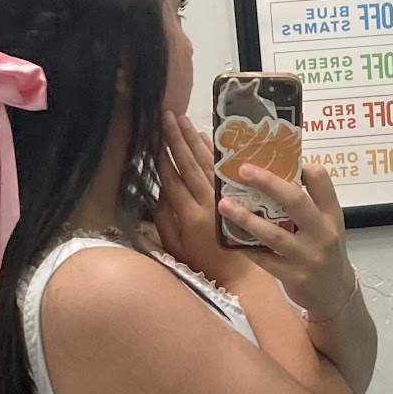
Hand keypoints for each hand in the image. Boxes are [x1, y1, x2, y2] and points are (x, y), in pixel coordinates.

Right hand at [153, 111, 262, 293]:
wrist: (241, 278)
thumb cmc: (204, 265)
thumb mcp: (176, 249)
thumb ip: (165, 221)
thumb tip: (159, 192)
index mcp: (190, 218)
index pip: (172, 180)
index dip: (161, 157)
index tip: (151, 136)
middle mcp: (208, 204)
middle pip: (189, 165)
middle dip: (176, 139)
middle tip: (166, 115)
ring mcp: (225, 199)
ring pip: (208, 163)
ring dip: (193, 139)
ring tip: (181, 118)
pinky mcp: (239, 198)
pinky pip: (225, 170)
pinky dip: (215, 151)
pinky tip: (205, 135)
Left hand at [217, 162, 357, 320]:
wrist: (335, 293)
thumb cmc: (324, 252)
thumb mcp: (326, 225)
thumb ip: (307, 205)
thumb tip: (272, 177)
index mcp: (331, 214)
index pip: (321, 180)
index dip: (301, 166)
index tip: (278, 158)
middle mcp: (322, 233)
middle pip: (296, 201)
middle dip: (268, 182)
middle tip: (243, 170)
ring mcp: (308, 256)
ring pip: (273, 234)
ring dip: (246, 218)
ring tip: (224, 204)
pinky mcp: (293, 276)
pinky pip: (264, 259)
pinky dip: (245, 246)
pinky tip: (229, 237)